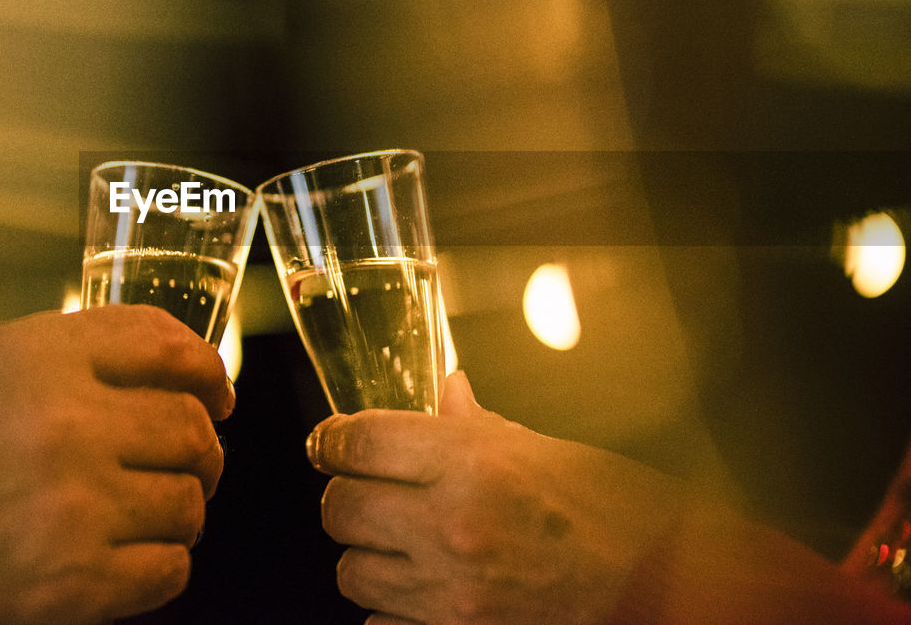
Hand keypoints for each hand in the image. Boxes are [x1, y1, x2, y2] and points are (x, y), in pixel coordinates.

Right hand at [0, 305, 233, 624]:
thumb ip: (78, 355)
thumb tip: (178, 372)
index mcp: (40, 357)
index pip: (167, 347)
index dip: (207, 371)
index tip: (217, 393)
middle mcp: (64, 423)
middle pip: (190, 429)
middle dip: (200, 451)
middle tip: (189, 464)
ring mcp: (73, 506)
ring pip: (188, 503)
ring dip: (178, 511)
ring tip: (145, 516)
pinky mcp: (72, 585)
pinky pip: (169, 570)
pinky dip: (160, 566)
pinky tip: (128, 560)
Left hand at [307, 371, 679, 624]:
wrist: (667, 592)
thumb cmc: (619, 516)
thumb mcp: (547, 450)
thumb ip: (475, 427)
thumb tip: (444, 392)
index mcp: (471, 465)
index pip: (358, 442)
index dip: (331, 439)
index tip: (327, 442)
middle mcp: (451, 528)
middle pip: (339, 508)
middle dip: (345, 495)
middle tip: (365, 490)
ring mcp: (450, 595)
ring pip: (350, 573)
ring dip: (365, 555)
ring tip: (397, 545)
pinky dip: (389, 611)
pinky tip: (420, 591)